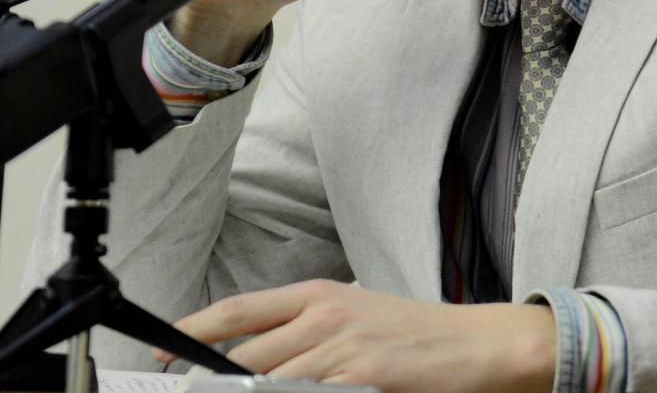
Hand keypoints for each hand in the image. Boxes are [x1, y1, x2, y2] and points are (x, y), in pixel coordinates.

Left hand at [155, 280, 555, 392]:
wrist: (475, 344)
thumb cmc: (413, 335)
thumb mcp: (354, 318)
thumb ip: (306, 335)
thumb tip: (259, 363)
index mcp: (318, 294)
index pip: (238, 310)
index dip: (192, 332)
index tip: (160, 353)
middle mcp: (322, 315)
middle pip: (244, 356)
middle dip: (209, 384)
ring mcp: (340, 347)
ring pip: (267, 382)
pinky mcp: (361, 377)